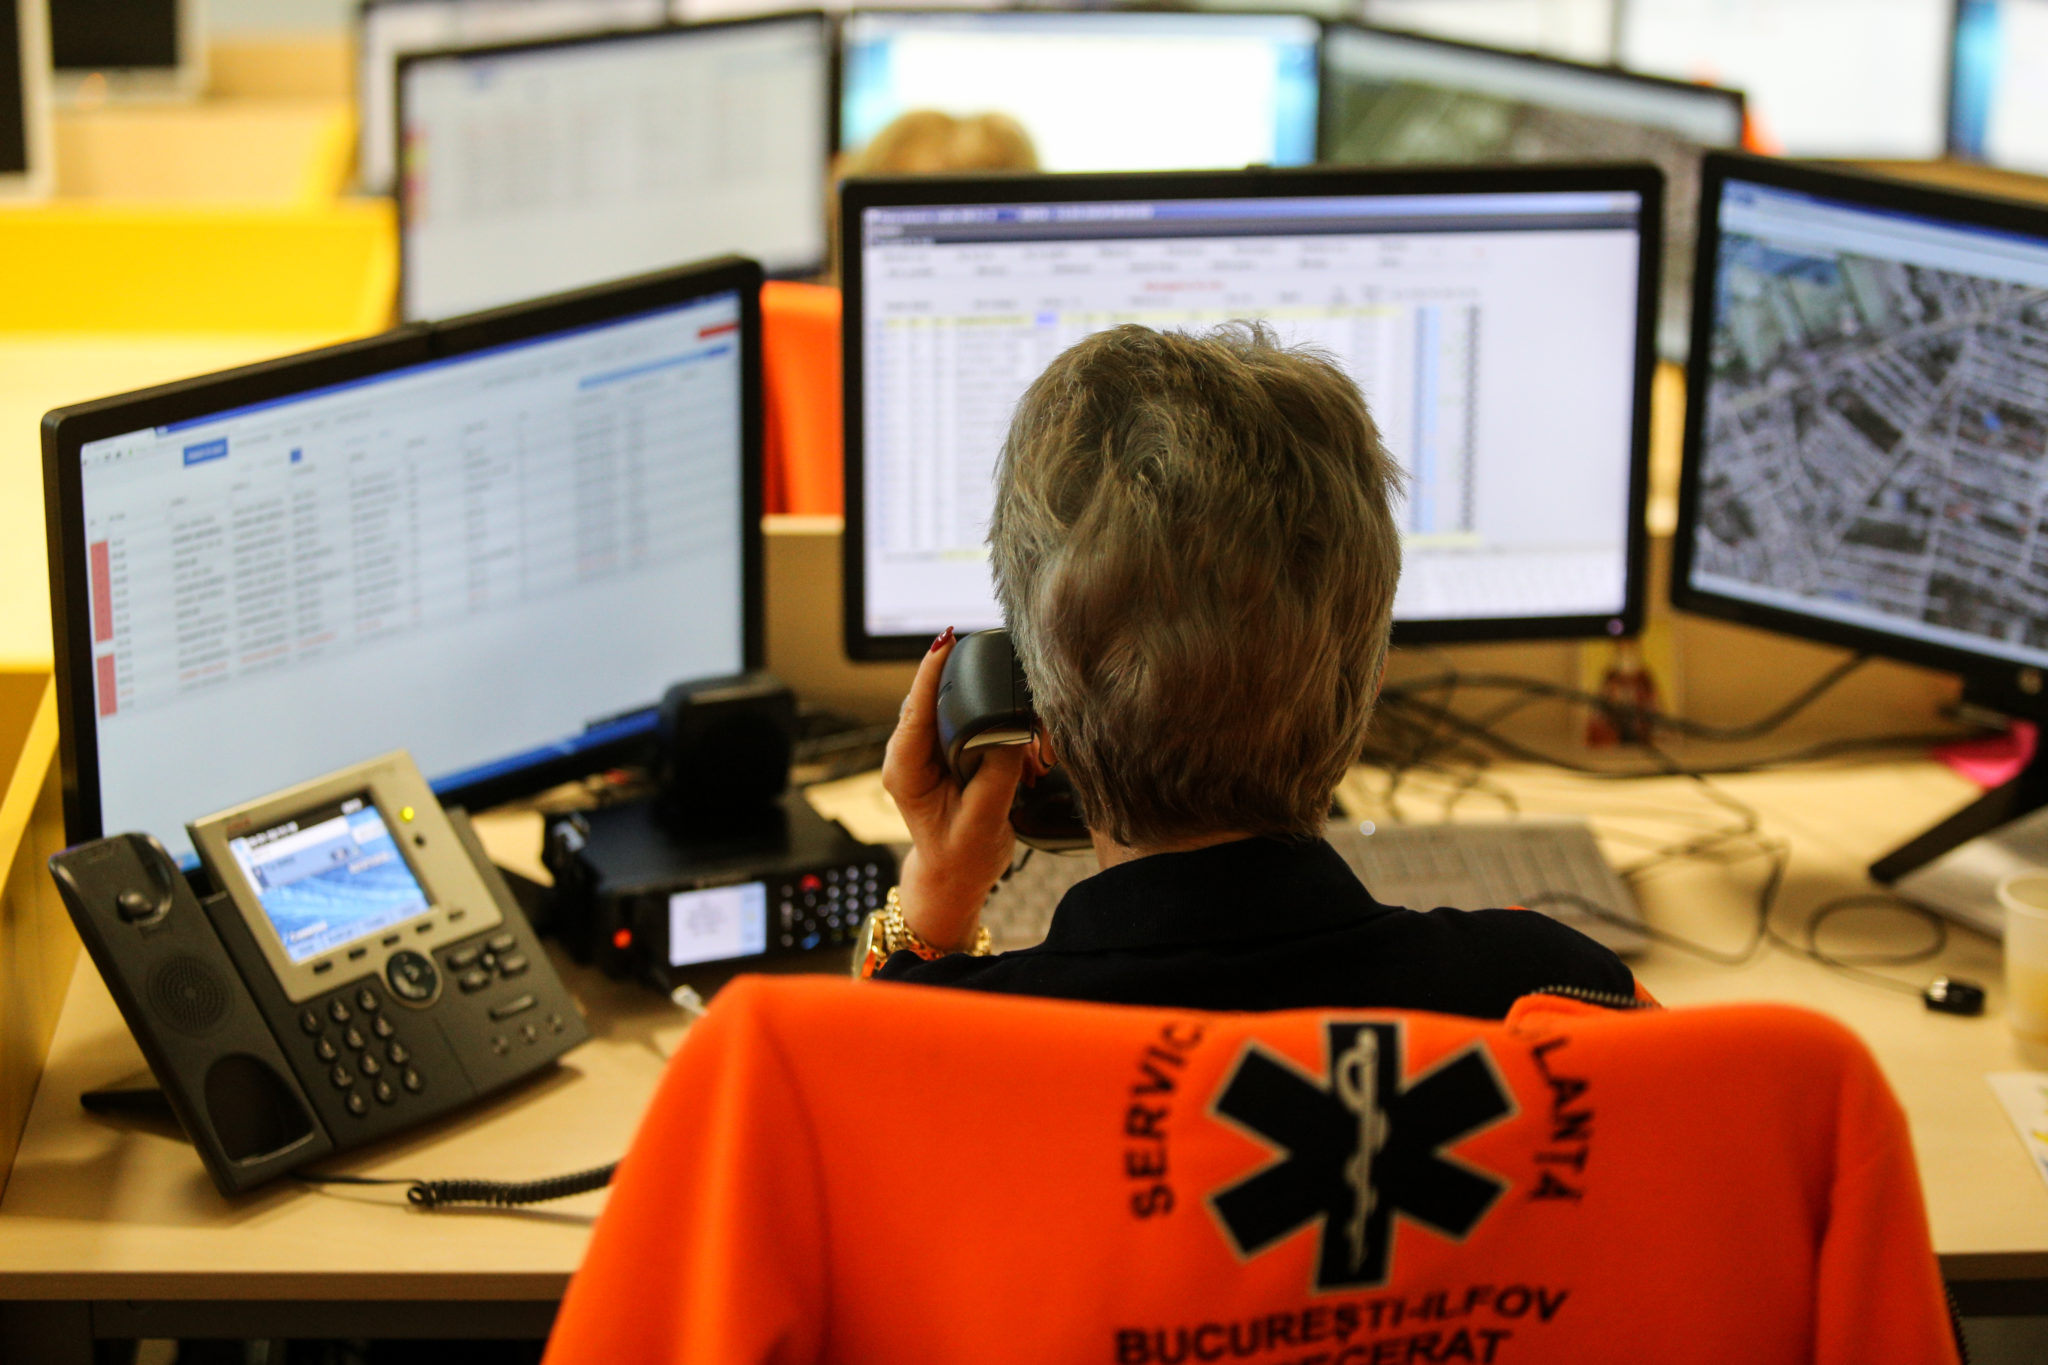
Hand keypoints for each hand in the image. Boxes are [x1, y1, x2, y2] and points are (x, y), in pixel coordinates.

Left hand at [882, 628, 1027, 951]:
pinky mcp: (945, 747)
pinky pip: (968, 718)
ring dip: (991, 709)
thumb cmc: (962, 855)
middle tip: (1006, 675)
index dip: (931, 673)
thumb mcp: (983, 821)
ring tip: (1027, 738)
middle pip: (934, 696)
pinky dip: (999, 726)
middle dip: (971, 684)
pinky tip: (1024, 747)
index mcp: (904, 771)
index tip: (945, 642)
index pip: (915, 711)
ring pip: (954, 705)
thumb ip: (997, 774)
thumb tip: (1012, 730)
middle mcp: (910, 753)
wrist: (955, 874)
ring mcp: (926, 748)